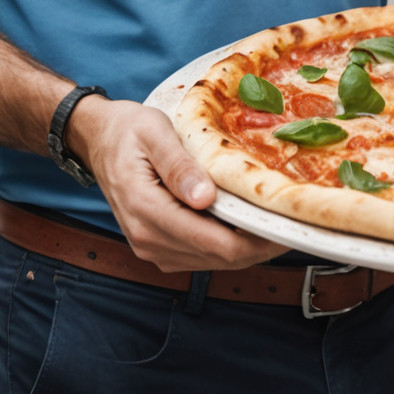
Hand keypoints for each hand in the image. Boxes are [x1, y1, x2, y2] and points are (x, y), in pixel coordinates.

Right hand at [66, 97, 278, 273]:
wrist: (100, 139)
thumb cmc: (129, 130)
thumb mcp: (154, 133)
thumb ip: (179, 166)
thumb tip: (204, 199)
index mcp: (146, 211)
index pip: (214, 243)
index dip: (255, 240)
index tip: (284, 225)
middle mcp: (147, 239)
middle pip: (219, 258)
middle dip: (258, 245)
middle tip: (293, 223)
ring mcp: (151, 248)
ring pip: (213, 262)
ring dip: (246, 247)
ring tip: (275, 221)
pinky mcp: (159, 247)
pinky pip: (201, 256)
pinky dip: (227, 244)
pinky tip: (245, 223)